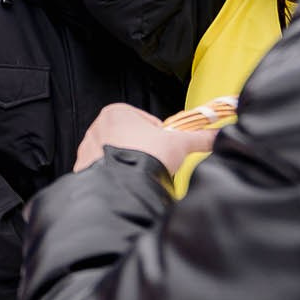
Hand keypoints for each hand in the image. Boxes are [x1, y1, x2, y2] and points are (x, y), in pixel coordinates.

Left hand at [74, 103, 219, 173]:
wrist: (125, 187)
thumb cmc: (147, 157)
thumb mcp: (180, 144)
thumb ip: (199, 137)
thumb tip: (217, 135)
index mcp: (117, 112)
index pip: (145, 122)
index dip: (160, 137)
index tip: (165, 149)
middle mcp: (97, 127)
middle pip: (129, 139)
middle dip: (143, 151)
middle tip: (154, 164)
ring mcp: (87, 149)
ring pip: (115, 156)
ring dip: (128, 164)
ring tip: (140, 175)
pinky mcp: (82, 170)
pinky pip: (102, 172)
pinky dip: (114, 177)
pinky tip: (126, 184)